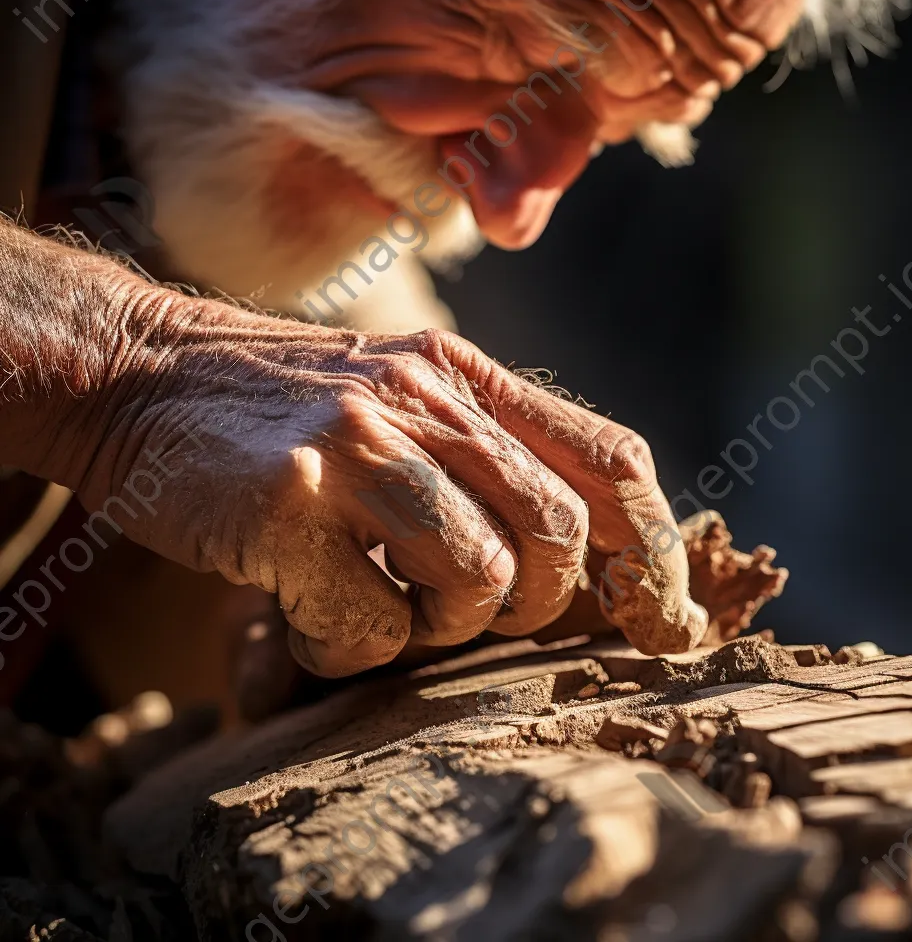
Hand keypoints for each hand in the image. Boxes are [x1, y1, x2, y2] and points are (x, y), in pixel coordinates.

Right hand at [70, 291, 705, 677]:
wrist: (139, 374)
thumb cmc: (279, 409)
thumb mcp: (396, 395)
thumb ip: (481, 449)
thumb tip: (575, 549)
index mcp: (466, 377)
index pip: (612, 460)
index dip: (657, 550)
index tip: (661, 619)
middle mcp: (426, 398)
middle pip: (559, 534)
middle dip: (532, 605)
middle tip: (466, 610)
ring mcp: (360, 442)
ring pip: (479, 579)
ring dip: (438, 628)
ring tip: (383, 609)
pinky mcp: (291, 499)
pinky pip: (374, 621)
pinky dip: (350, 649)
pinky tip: (308, 619)